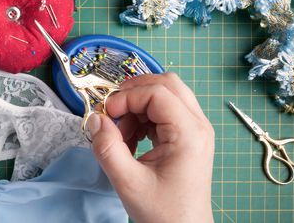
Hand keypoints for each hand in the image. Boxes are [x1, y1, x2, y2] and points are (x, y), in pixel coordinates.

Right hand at [87, 73, 214, 222]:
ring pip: (165, 94)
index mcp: (189, 133)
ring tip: (122, 132)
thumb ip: (107, 147)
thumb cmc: (163, 212)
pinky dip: (143, 116)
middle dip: (134, 91)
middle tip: (113, 110)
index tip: (106, 113)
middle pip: (166, 84)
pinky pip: (164, 110)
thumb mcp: (128, 182)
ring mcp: (195, 129)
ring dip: (138, 105)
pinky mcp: (188, 136)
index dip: (127, 96)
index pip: (157, 93)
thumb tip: (95, 119)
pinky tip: (131, 139)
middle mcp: (198, 125)